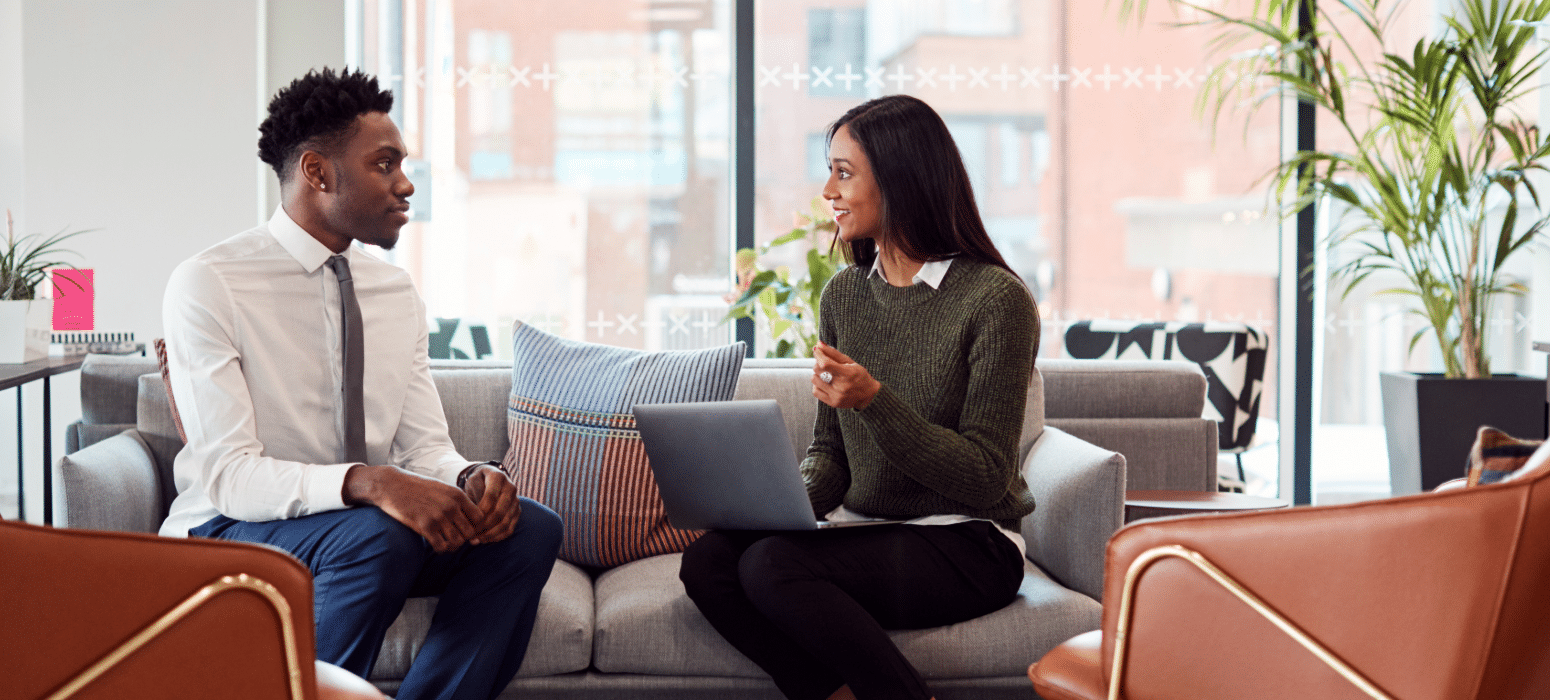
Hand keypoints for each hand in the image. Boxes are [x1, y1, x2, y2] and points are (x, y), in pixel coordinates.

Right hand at [342, 464, 483, 552]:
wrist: (393, 485)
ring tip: (446, 543)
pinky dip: (441, 550)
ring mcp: (439, 516)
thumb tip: (472, 521)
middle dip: (464, 538)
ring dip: (452, 546)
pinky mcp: (425, 526)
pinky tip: (436, 545)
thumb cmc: (418, 488)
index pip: (480, 518)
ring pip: (457, 542)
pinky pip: (442, 546)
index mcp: (458, 495)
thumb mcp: (443, 489)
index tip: (466, 529)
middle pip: (470, 532)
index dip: (475, 526)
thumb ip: (458, 503)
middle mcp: (451, 505)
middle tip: (455, 538)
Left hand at [461, 464, 522, 544]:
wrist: (488, 479)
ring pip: (505, 522)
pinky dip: (497, 537)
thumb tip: (469, 518)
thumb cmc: (476, 482)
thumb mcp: (470, 483)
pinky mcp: (517, 512)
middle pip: (500, 512)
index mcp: (498, 477)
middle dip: (484, 525)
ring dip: (490, 534)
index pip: (491, 496)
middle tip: (471, 534)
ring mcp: (516, 501)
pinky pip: (510, 529)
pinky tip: (484, 539)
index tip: (468, 521)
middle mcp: (510, 488)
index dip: (480, 511)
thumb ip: (471, 497)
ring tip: (476, 539)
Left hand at [812, 342, 880, 409]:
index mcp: (848, 374)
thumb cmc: (859, 375)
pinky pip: (815, 391)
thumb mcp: (850, 362)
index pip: (826, 364)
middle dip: (819, 363)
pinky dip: (817, 385)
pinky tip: (825, 383)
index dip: (819, 355)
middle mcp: (842, 386)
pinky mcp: (833, 403)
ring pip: (814, 380)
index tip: (817, 350)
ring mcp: (836, 396)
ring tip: (827, 375)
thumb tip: (818, 344)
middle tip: (826, 364)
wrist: (868, 395)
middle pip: (818, 370)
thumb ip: (833, 353)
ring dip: (818, 375)